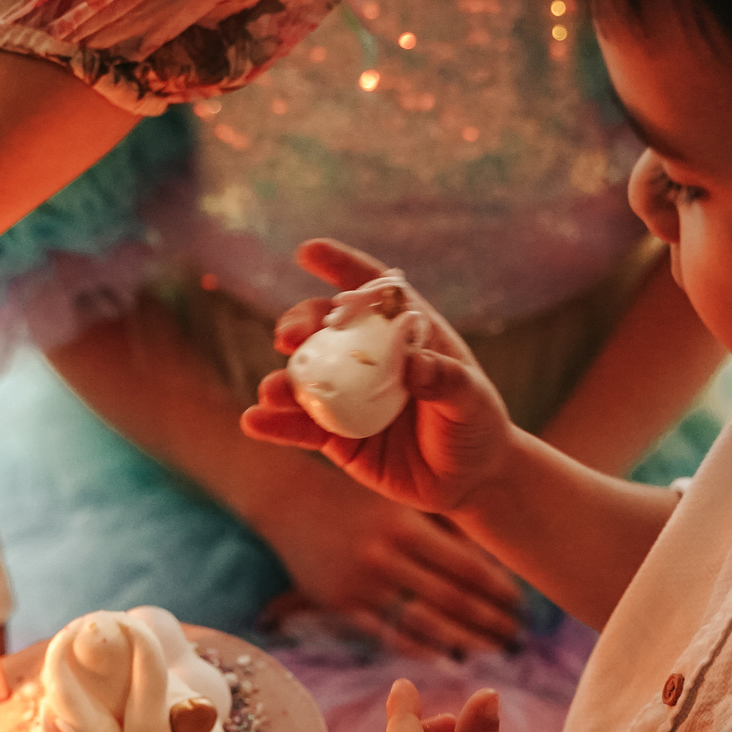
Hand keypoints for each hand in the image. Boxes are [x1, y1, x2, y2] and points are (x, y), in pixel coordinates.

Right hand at [241, 240, 521, 518]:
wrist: (469, 480)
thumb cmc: (476, 427)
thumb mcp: (471, 400)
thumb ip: (445, 380)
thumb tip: (414, 364)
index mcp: (404, 333)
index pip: (373, 291)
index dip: (341, 267)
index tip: (308, 251)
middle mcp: (369, 358)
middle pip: (327, 330)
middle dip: (301, 325)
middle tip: (289, 337)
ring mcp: (349, 395)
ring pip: (307, 379)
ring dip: (283, 381)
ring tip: (272, 391)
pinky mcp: (337, 436)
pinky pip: (302, 427)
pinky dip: (278, 424)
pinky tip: (255, 421)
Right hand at [252, 473, 523, 659]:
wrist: (290, 500)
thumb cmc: (358, 498)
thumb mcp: (400, 500)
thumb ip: (443, 525)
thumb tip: (494, 558)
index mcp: (404, 524)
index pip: (465, 565)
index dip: (498, 589)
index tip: (524, 605)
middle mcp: (384, 555)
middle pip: (450, 598)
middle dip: (489, 620)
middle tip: (519, 636)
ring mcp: (360, 582)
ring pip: (423, 621)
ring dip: (464, 639)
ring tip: (493, 649)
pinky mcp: (340, 603)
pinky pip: (387, 633)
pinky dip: (422, 648)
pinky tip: (448, 657)